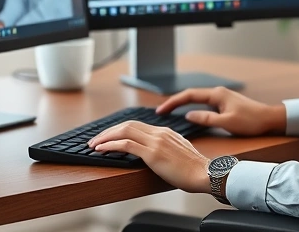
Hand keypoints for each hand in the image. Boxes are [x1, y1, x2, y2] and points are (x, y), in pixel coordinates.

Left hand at [88, 121, 210, 192]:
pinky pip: (126, 145)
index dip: (119, 130)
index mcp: (165, 132)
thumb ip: (167, 147)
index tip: (108, 137)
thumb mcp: (179, 152)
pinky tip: (102, 150)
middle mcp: (159, 133)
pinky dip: (110, 145)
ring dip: (105, 137)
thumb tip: (155, 153)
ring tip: (94, 145)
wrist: (204, 173)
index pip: (136, 125)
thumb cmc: (194, 169)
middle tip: (95, 140)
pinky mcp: (153, 153)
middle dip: (108, 132)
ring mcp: (156, 141)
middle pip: (127, 125)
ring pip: (124, 132)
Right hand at [156, 86, 286, 136]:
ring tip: (169, 112)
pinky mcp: (225, 104)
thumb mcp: (227, 123)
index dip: (173, 102)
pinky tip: (189, 114)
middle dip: (175, 102)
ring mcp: (221, 98)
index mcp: (216, 95)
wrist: (270, 119)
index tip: (160, 110)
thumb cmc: (251, 121)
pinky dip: (193, 107)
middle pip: (191, 95)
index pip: (189, 95)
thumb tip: (188, 115)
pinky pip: (204, 104)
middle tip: (160, 111)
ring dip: (183, 104)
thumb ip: (206, 119)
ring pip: (197, 99)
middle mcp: (217, 93)